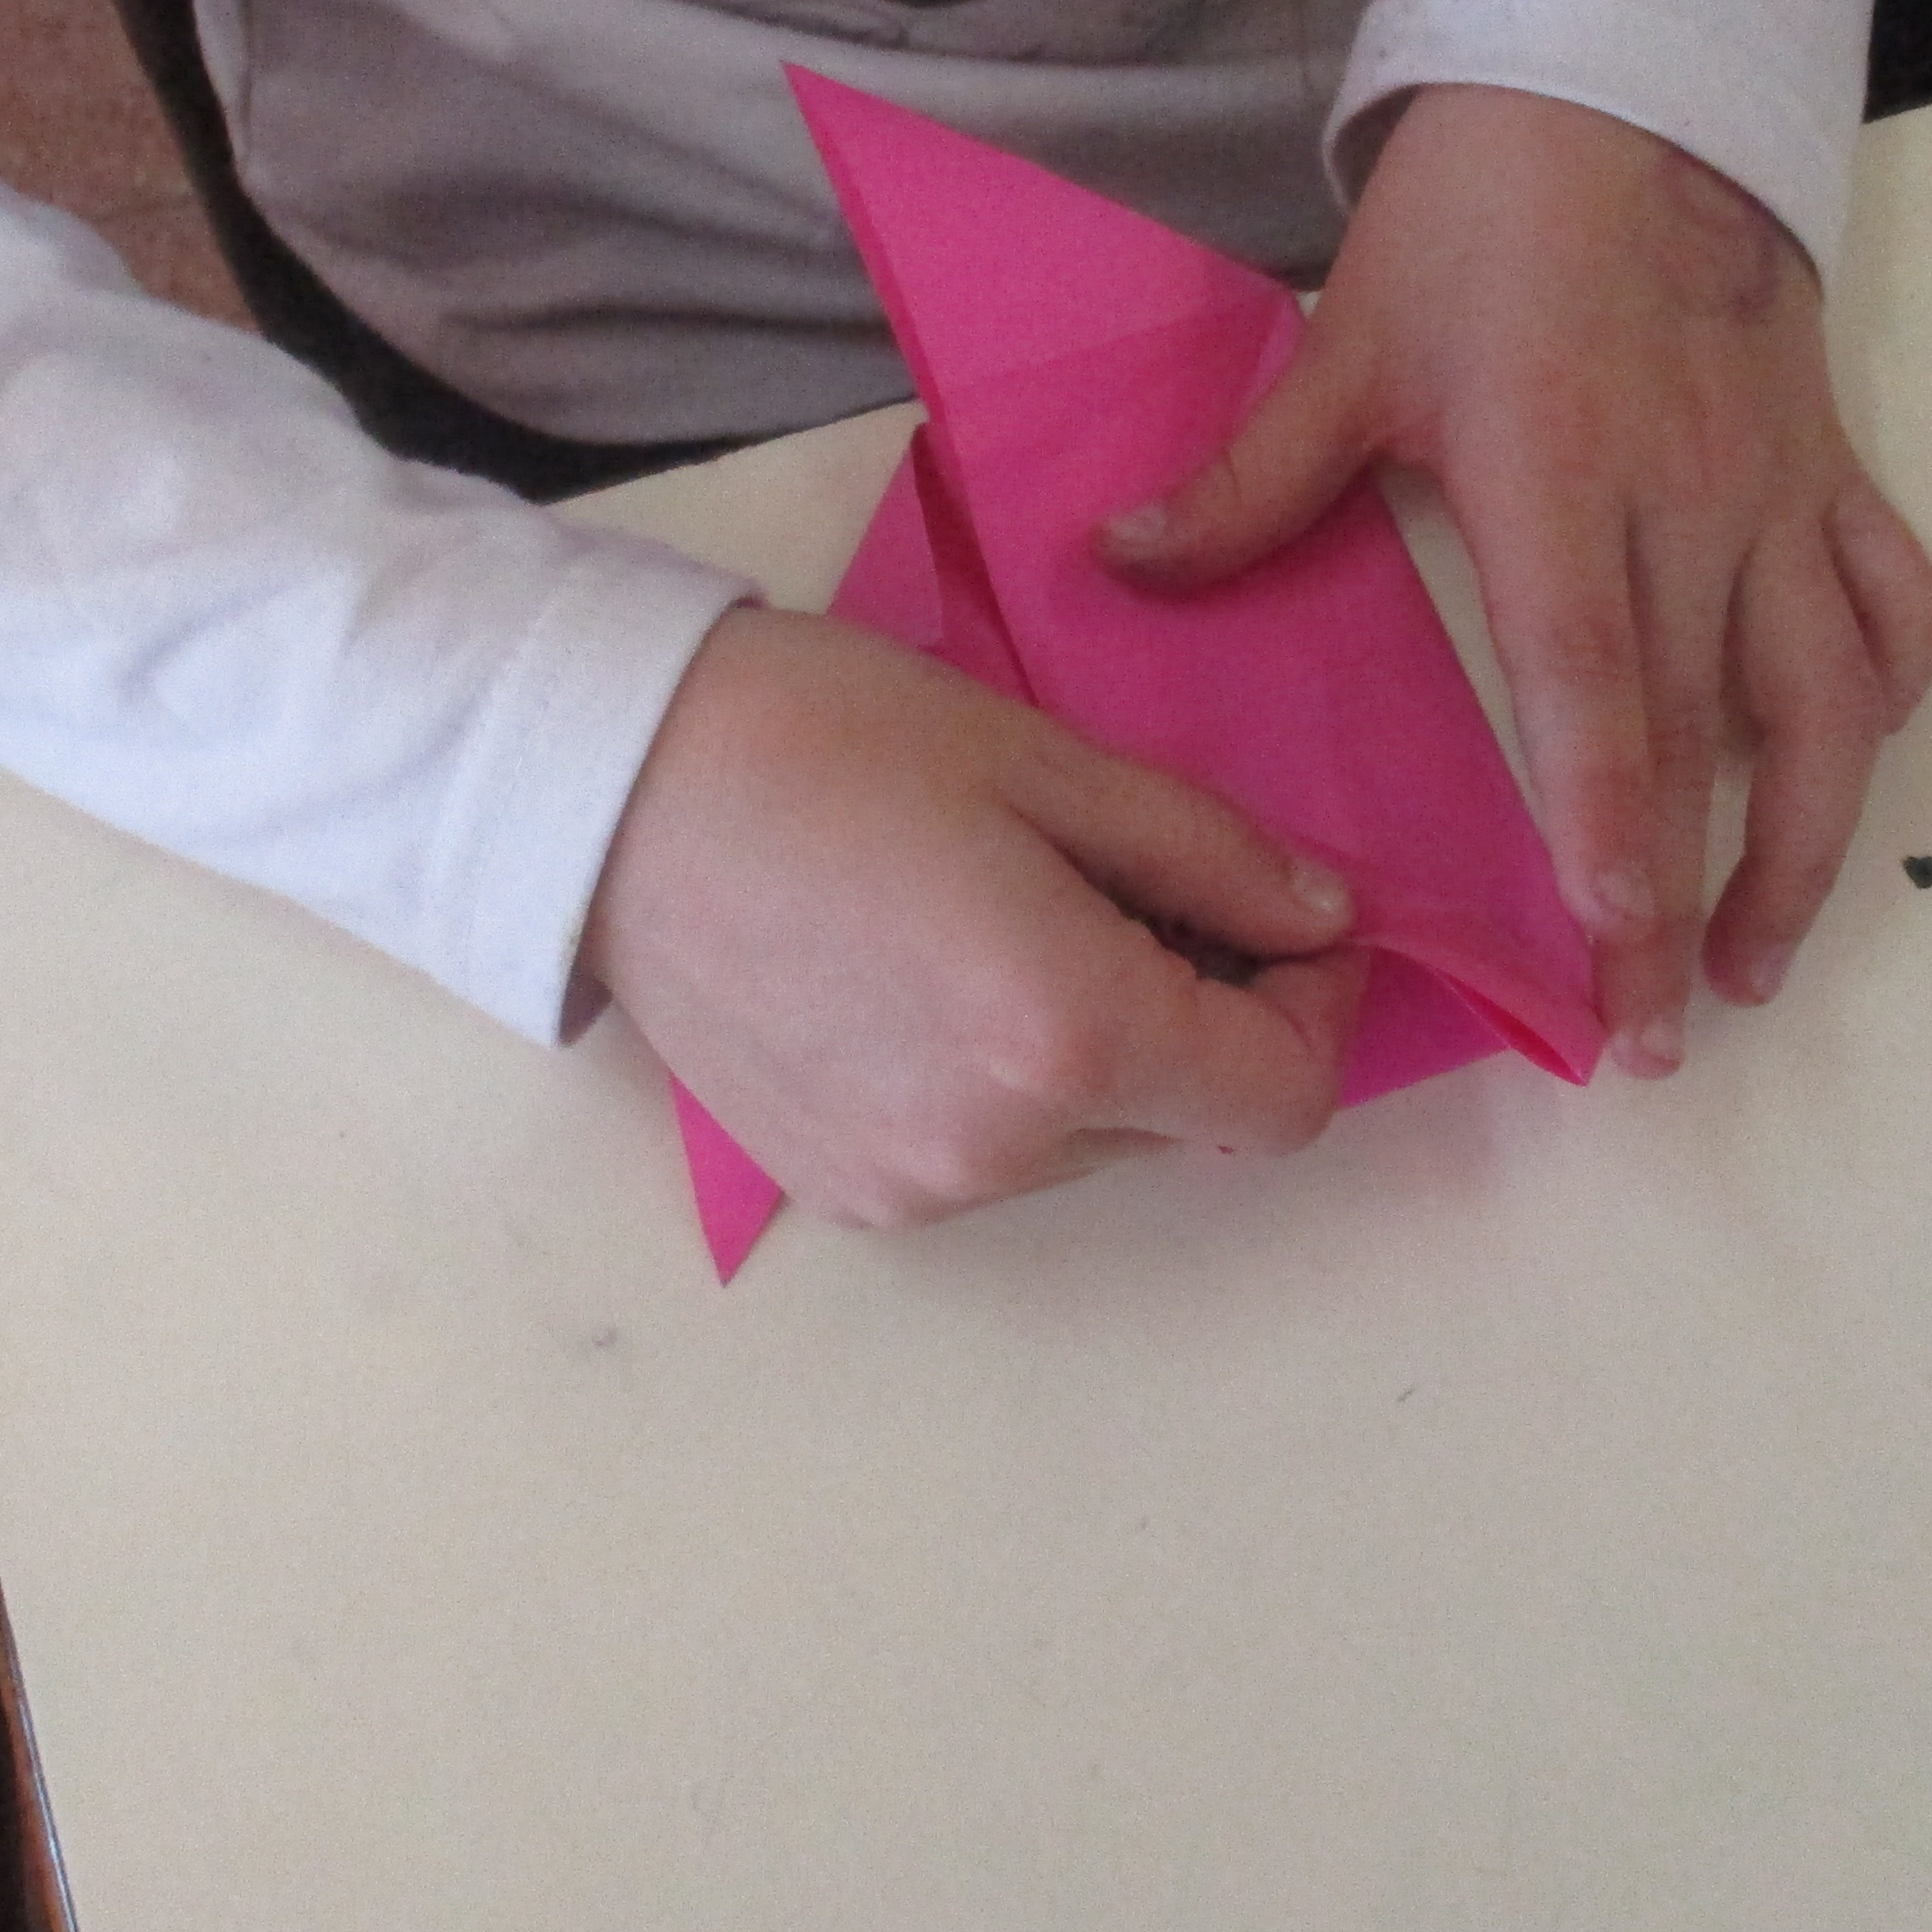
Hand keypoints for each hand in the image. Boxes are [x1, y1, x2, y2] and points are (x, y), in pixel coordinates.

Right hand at [580, 607, 1371, 1226]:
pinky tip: (936, 977)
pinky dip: (1009, 1085)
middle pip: (1191, 1121)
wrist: (606, 788)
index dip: (1322, 1008)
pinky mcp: (846, 1191)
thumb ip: (1211, 854)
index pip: (1283, 1096)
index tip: (1294, 921)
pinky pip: (991, 1157)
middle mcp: (998, 1147)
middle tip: (1142, 888)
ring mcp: (913, 1186)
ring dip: (1104, 1052)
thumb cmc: (823, 740)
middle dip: (1207, 1013)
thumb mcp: (1045, 761)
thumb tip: (1325, 919)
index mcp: (1066, 1035)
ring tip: (1017, 921)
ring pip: (1092, 1143)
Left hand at [1104, 84, 1931, 1069]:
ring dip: (1807, 844)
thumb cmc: (1481, 224)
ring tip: (1758, 963)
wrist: (1627, 92)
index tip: (1619, 938)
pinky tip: (1844, 773)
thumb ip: (1249, 477)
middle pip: (1712, 734)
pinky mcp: (1835, 469)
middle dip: (1696, 899)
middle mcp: (1694, 503)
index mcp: (1563, 478)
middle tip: (1657, 1037)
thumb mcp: (1350, 342)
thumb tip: (1117, 563)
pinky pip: (1892, 603)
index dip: (1617, 818)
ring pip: (1831, 700)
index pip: (1598, 681)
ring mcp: (1781, 492)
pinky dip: (1881, 701)